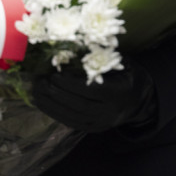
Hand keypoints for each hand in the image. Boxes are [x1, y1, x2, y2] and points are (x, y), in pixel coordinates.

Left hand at [32, 62, 156, 132]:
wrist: (139, 101)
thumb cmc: (126, 75)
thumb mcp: (119, 63)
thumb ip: (99, 58)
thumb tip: (70, 48)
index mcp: (118, 93)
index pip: (90, 91)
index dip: (70, 84)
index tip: (54, 76)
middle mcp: (109, 111)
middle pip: (78, 104)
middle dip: (56, 94)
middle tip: (39, 82)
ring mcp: (101, 123)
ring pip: (72, 116)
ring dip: (51, 104)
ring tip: (35, 92)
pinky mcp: (92, 128)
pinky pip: (70, 122)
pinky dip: (54, 113)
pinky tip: (42, 103)